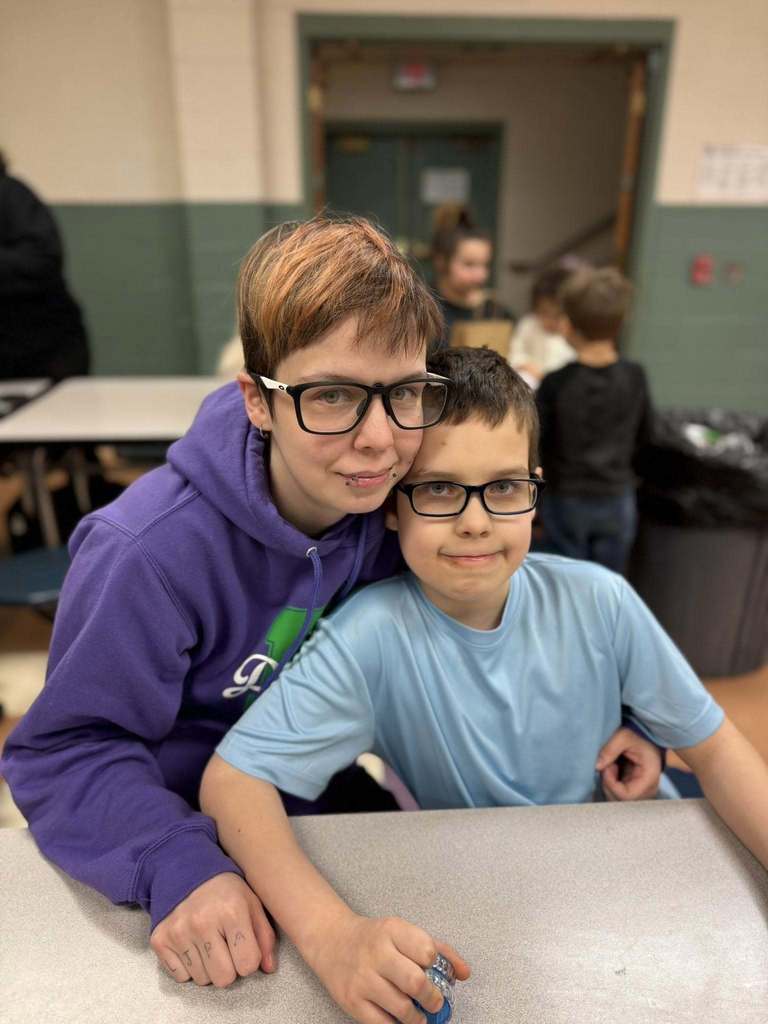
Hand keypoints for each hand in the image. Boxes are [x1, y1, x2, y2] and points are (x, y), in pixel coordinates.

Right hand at [150, 872, 276, 986]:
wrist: (186, 871)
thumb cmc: (225, 890)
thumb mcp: (252, 903)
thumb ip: (264, 937)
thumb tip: (268, 969)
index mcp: (232, 911)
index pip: (247, 964)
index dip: (249, 959)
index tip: (244, 946)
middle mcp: (203, 923)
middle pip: (223, 979)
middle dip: (229, 968)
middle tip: (226, 948)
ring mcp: (178, 932)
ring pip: (202, 980)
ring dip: (208, 967)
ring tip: (208, 942)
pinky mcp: (160, 940)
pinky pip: (180, 977)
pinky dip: (188, 967)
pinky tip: (192, 945)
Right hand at [307, 911, 469, 1023]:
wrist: (331, 941)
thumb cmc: (375, 939)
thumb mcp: (403, 932)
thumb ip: (438, 949)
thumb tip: (465, 973)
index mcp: (392, 930)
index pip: (426, 950)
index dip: (437, 965)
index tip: (436, 972)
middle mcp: (376, 953)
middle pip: (415, 982)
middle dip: (433, 999)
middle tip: (435, 1004)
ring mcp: (362, 978)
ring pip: (402, 1008)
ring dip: (418, 1019)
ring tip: (419, 1016)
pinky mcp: (352, 1001)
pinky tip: (401, 1021)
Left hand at [596, 726, 661, 800]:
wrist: (647, 737)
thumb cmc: (638, 735)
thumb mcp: (624, 736)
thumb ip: (610, 749)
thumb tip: (596, 766)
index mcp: (649, 778)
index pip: (627, 795)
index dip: (611, 784)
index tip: (607, 767)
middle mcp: (647, 790)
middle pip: (620, 800)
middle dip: (607, 783)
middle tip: (607, 764)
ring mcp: (640, 792)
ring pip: (616, 799)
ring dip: (607, 783)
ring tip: (610, 766)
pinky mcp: (632, 790)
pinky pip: (616, 795)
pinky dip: (609, 784)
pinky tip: (611, 770)